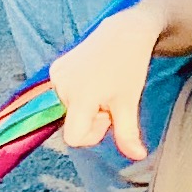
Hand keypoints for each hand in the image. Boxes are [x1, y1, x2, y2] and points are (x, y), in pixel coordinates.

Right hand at [50, 9, 166, 161]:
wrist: (124, 34)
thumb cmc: (129, 69)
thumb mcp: (129, 103)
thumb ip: (128, 134)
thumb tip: (138, 156)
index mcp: (80, 97)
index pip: (74, 138)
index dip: (92, 134)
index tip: (108, 117)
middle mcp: (62, 87)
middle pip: (72, 123)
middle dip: (92, 117)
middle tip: (110, 98)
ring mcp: (55, 76)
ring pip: (68, 109)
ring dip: (86, 105)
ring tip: (102, 85)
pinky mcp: (54, 68)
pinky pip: (63, 94)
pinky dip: (78, 93)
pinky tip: (93, 77)